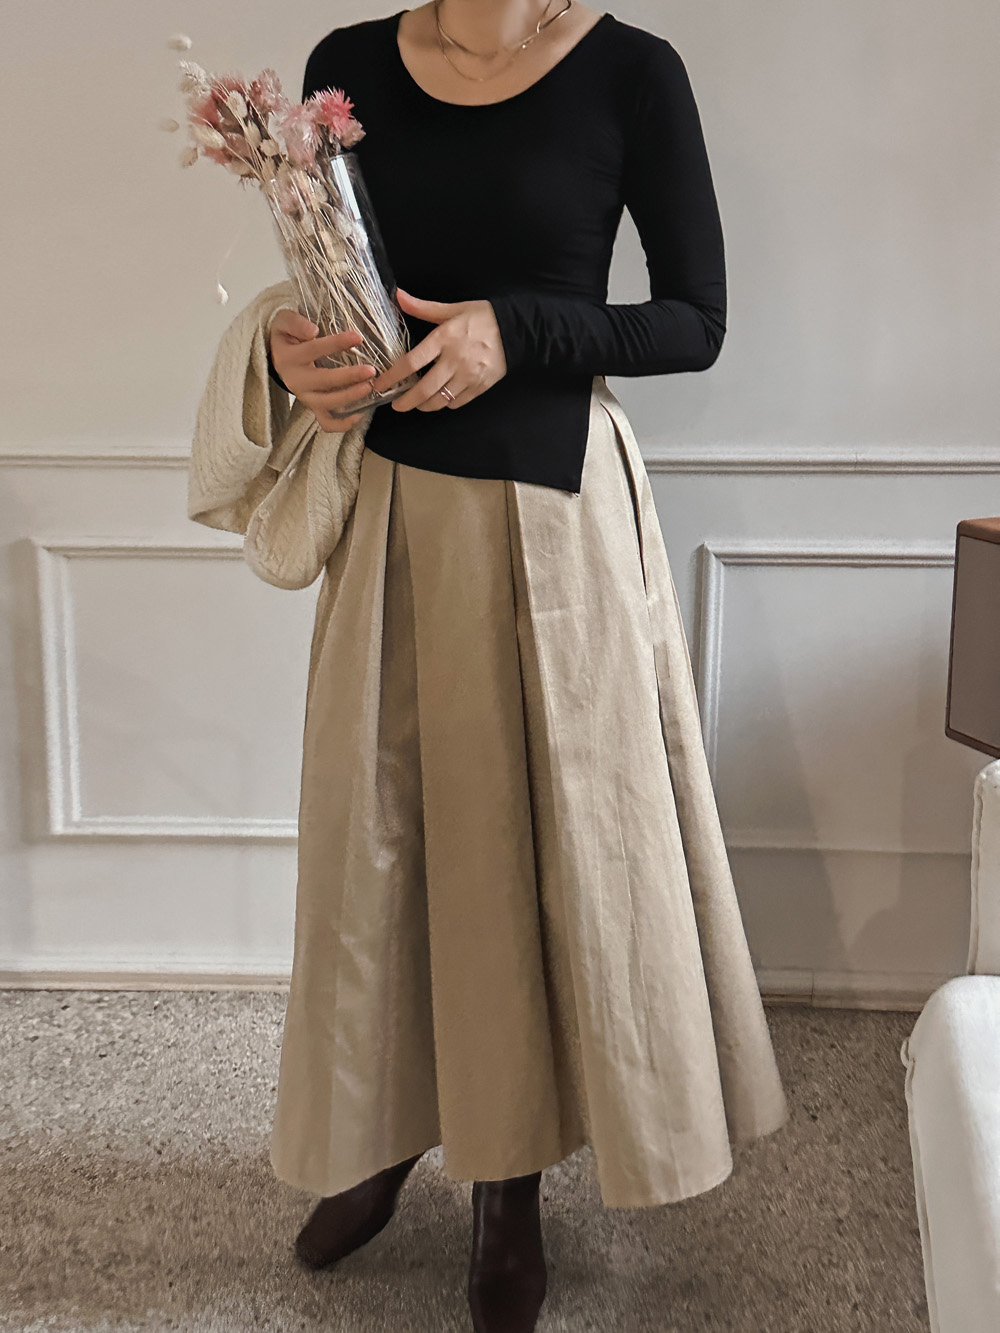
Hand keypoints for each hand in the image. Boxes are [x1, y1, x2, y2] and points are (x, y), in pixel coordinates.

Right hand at [268, 309, 376, 431]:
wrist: (277, 356)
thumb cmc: (287, 336)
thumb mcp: (283, 322)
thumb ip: (295, 323)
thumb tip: (312, 331)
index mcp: (288, 358)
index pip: (313, 350)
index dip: (336, 343)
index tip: (358, 337)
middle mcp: (295, 381)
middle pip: (323, 381)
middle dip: (348, 377)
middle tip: (370, 370)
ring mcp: (304, 397)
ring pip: (326, 404)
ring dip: (349, 398)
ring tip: (369, 387)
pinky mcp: (313, 407)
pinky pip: (326, 422)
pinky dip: (342, 424)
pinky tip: (360, 414)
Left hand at [369, 287, 507, 410]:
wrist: (516, 329)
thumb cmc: (483, 317)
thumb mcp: (453, 309)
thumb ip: (423, 308)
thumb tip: (399, 296)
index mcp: (444, 338)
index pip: (412, 362)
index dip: (393, 376)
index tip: (380, 384)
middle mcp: (455, 360)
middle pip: (424, 389)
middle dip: (406, 401)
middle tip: (396, 405)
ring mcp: (469, 375)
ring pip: (440, 400)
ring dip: (424, 406)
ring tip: (416, 404)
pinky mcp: (480, 386)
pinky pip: (457, 403)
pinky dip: (445, 404)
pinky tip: (440, 399)